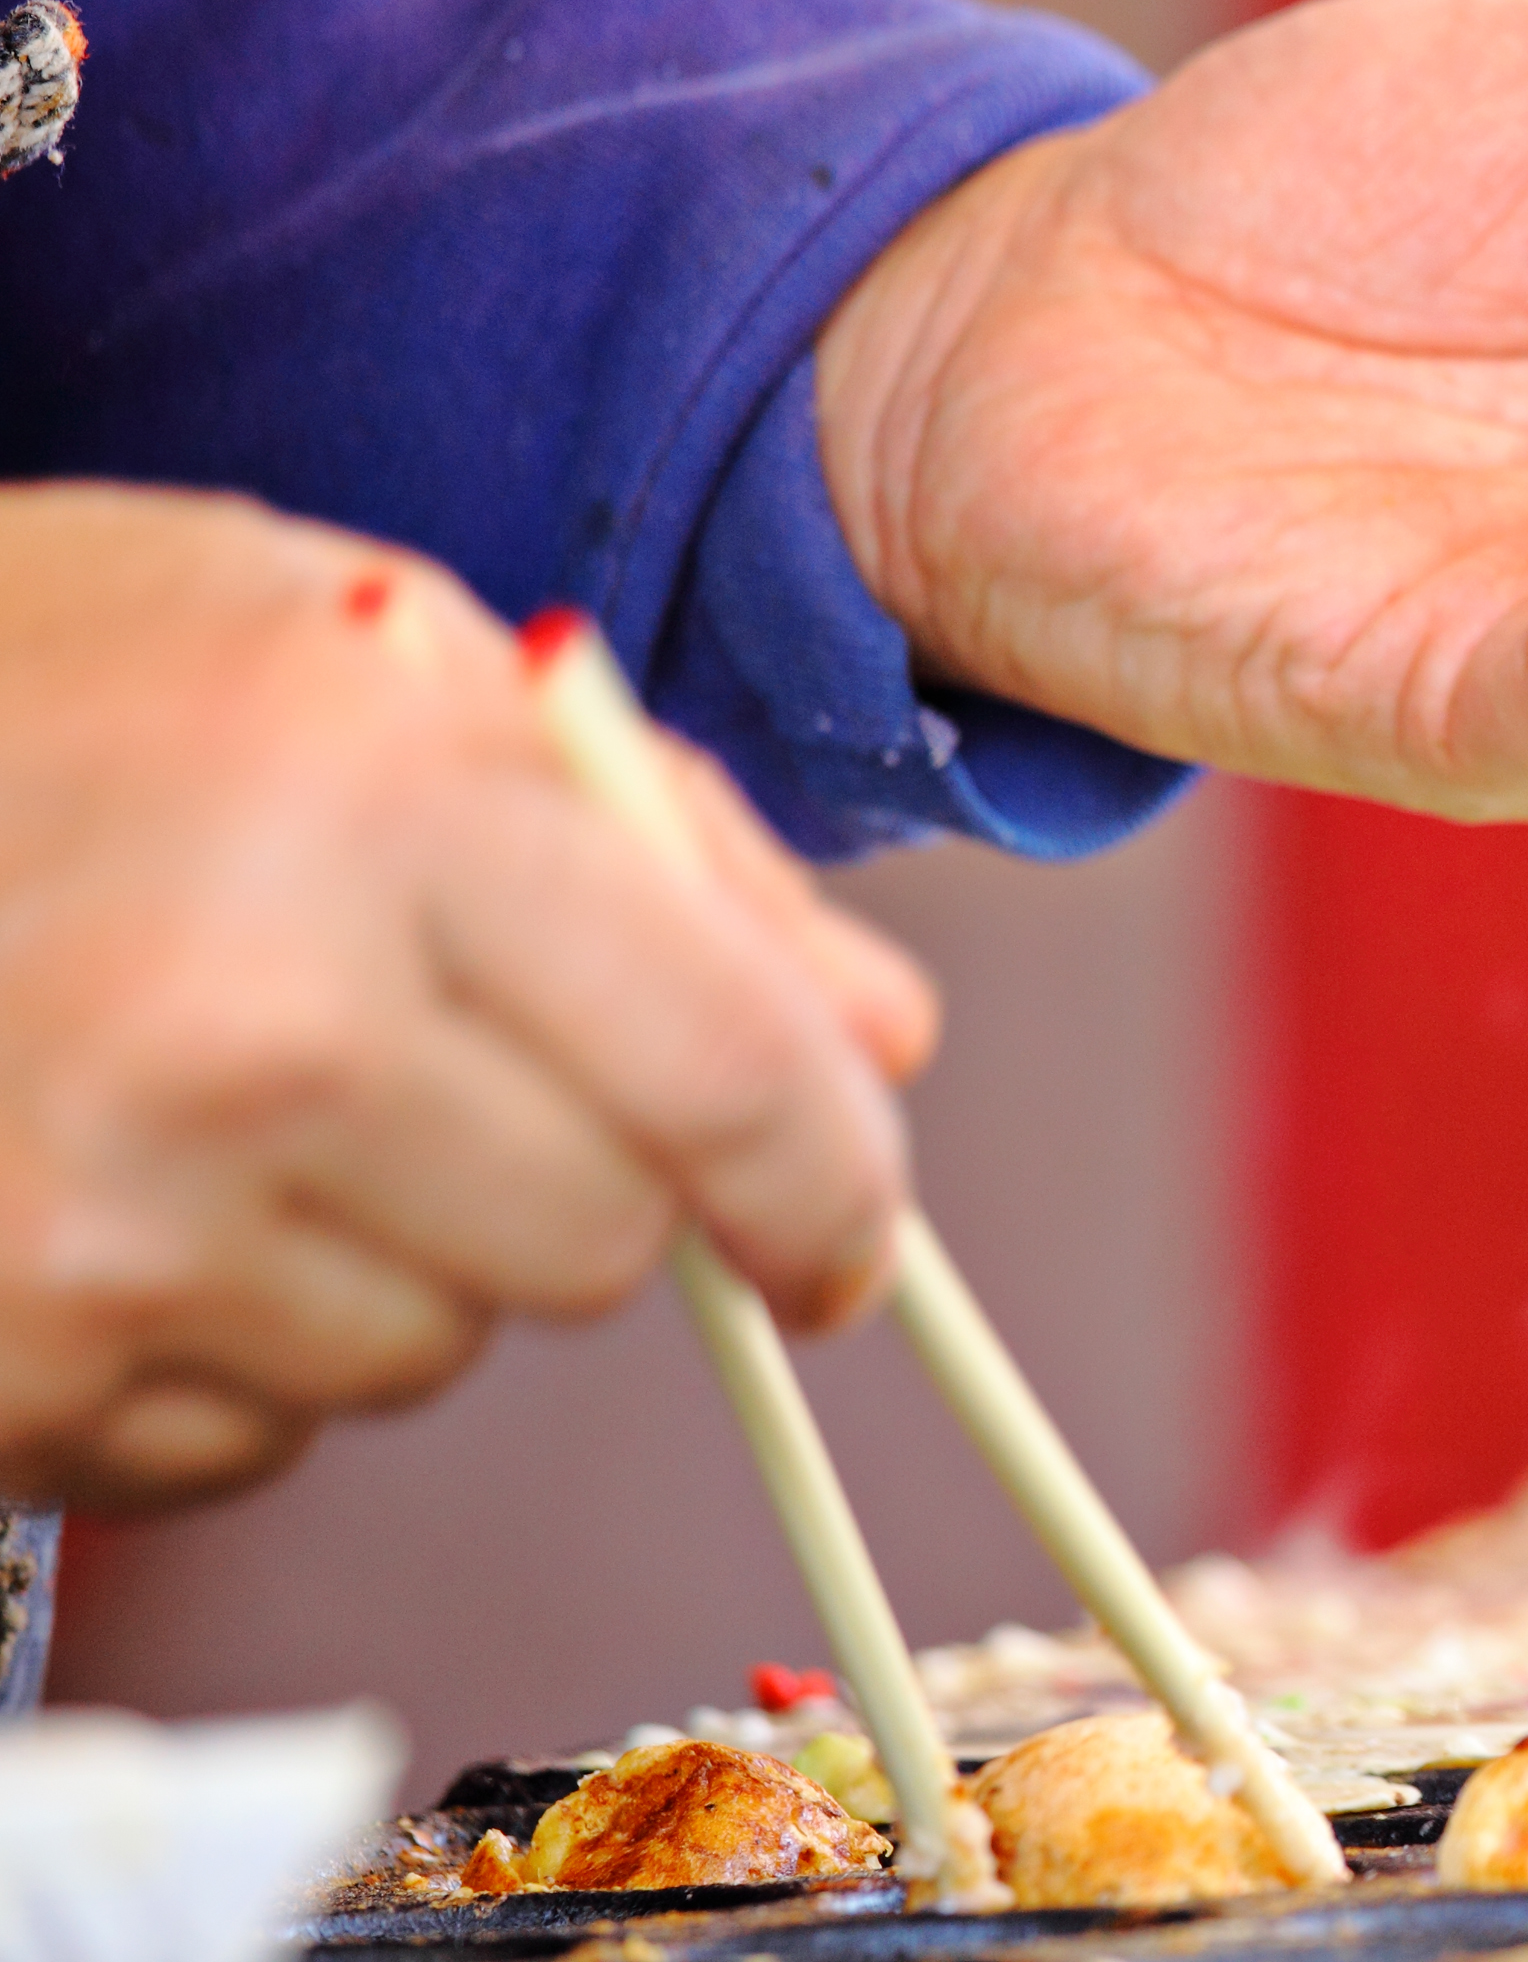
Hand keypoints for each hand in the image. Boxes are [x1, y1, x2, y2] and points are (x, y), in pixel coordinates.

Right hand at [0, 487, 933, 1509]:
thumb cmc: (55, 681)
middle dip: (585, 1182)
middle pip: (599, 1243)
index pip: (728, 1077)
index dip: (835, 1185)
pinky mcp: (4, 1367)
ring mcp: (100, 1220)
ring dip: (397, 1254)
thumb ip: (671, 857)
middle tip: (447, 1060)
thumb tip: (880, 1045)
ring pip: (430, 1350)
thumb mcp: (387, 660)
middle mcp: (245, 1031)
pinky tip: (130, 1177)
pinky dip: (237, 1335)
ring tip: (239, 1090)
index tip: (851, 1243)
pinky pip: (252, 1427)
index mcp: (376, 811)